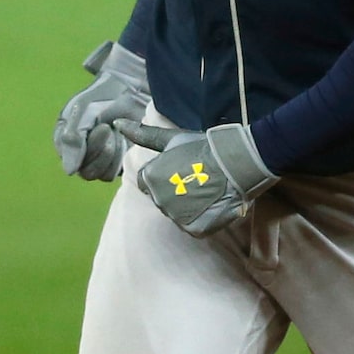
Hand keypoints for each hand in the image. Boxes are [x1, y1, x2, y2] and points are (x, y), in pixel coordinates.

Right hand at [52, 41, 149, 181]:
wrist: (129, 91)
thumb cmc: (102, 97)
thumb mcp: (82, 110)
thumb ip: (72, 138)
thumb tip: (69, 171)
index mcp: (63, 142)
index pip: (71, 162)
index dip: (89, 147)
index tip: (102, 127)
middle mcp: (77, 156)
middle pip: (87, 172)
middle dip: (102, 150)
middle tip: (109, 128)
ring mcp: (96, 162)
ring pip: (102, 175)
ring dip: (113, 153)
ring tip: (116, 133)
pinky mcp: (114, 165)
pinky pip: (116, 173)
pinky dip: (122, 156)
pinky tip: (123, 139)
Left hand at [117, 119, 277, 235]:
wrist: (236, 163)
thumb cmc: (203, 148)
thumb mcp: (171, 139)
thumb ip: (142, 134)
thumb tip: (116, 123)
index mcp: (150, 179)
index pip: (146, 182)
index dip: (164, 174)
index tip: (182, 167)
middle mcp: (159, 200)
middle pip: (160, 199)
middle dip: (174, 190)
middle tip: (196, 177)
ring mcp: (177, 217)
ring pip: (176, 213)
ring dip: (187, 204)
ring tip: (205, 189)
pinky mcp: (194, 229)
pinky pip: (192, 225)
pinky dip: (200, 217)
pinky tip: (211, 202)